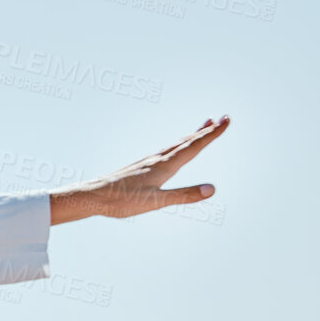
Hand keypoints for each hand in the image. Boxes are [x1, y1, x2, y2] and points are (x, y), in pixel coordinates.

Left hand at [48, 115, 229, 223]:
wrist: (92, 196)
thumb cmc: (122, 201)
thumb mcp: (156, 201)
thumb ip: (184, 195)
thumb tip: (211, 189)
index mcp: (165, 165)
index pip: (194, 146)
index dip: (212, 134)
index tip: (227, 120)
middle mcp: (157, 159)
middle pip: (186, 141)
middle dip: (206, 131)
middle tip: (222, 119)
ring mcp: (148, 162)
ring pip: (175, 145)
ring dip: (192, 135)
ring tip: (203, 127)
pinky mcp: (140, 167)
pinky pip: (165, 152)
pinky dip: (177, 145)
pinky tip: (173, 150)